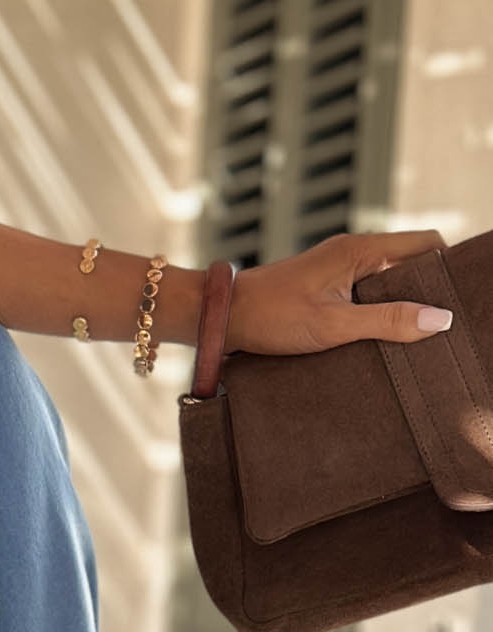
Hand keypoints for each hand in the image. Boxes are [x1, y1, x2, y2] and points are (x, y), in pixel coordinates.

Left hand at [223, 230, 452, 356]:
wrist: (222, 318)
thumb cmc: (272, 317)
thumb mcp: (335, 325)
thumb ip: (388, 320)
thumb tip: (440, 320)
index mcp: (362, 250)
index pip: (425, 244)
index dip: (446, 267)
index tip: (456, 298)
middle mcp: (353, 253)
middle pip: (409, 263)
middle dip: (426, 290)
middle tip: (438, 325)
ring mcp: (338, 270)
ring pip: (386, 281)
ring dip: (399, 305)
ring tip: (412, 336)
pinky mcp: (325, 288)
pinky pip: (363, 294)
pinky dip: (376, 312)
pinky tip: (377, 338)